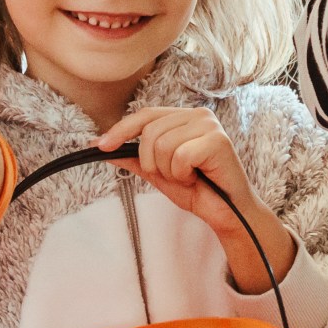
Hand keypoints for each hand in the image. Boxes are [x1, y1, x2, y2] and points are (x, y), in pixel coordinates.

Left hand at [99, 107, 294, 294]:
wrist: (227, 213)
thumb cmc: (198, 191)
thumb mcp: (158, 173)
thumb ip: (133, 158)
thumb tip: (101, 147)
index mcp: (185, 117)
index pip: (146, 115)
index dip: (121, 130)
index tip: (100, 146)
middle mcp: (198, 115)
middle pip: (150, 132)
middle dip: (153, 163)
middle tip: (176, 176)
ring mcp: (210, 125)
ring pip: (162, 145)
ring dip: (169, 171)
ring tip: (188, 177)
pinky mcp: (217, 140)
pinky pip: (180, 156)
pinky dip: (183, 175)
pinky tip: (198, 178)